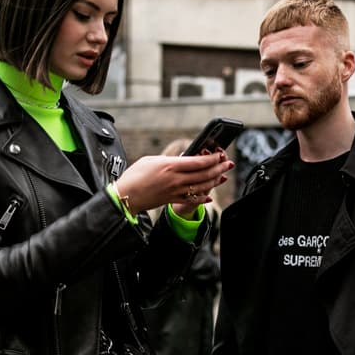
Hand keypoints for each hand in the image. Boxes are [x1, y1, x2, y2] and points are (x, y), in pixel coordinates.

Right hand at [114, 150, 233, 217]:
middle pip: (203, 174)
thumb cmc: (135, 176)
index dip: (212, 159)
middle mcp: (176, 179)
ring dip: (214, 181)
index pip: (198, 161)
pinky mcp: (172, 200)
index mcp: (170, 165)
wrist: (126, 196)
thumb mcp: (151, 160)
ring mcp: (175, 191)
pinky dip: (202, 198)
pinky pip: (192, 200)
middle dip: (218, 168)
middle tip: (228, 164)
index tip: (220, 155)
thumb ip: (169, 160)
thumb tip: (182, 159)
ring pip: (201, 186)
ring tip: (222, 176)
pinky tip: (209, 196)